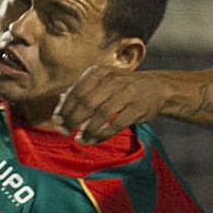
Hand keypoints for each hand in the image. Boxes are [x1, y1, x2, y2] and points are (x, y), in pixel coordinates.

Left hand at [55, 64, 169, 142]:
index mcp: (100, 72)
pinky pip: (116, 124)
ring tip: (78, 139)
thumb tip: (60, 104)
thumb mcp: (102, 81)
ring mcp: (127, 94)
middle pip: (87, 102)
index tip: (57, 121)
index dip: (65, 107)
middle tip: (64, 132)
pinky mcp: (137, 109)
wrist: (156, 87)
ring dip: (87, 129)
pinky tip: (92, 140)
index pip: (77, 90)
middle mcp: (113, 80)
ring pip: (102, 114)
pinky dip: (102, 134)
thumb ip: (82, 90)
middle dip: (72, 119)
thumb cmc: (122, 86)